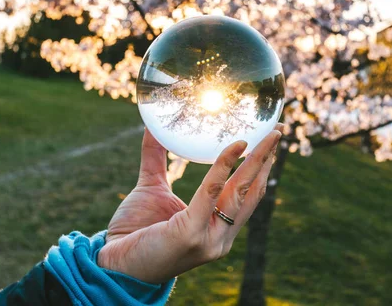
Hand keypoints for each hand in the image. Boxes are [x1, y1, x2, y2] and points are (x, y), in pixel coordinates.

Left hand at [98, 127, 282, 283]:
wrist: (113, 265)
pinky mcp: (192, 234)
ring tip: (267, 136)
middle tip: (278, 130)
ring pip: (240, 191)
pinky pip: (211, 193)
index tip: (271, 141)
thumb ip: (155, 159)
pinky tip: (235, 147)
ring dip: (257, 160)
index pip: (248, 196)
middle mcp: (220, 237)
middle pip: (252, 192)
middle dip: (267, 159)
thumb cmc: (133, 231)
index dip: (262, 168)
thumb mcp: (151, 188)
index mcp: (218, 229)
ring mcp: (209, 239)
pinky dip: (224, 167)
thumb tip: (153, 126)